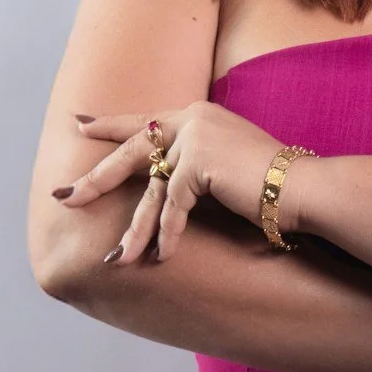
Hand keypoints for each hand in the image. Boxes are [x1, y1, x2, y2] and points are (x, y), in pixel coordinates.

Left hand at [56, 104, 283, 261]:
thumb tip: (176, 180)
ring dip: (134, 229)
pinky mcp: (198, 164)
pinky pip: (174, 206)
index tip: (80, 124)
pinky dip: (168, 234)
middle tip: (66, 196)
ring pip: (151, 190)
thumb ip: (201, 161)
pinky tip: (161, 257)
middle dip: (97, 179)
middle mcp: (192, 120)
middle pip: (133, 151)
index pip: (146, 120)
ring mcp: (194, 139)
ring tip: (115, 256)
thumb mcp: (230, 162)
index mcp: (198, 115)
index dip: (111, 124)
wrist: (304, 187)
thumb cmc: (277, 183)